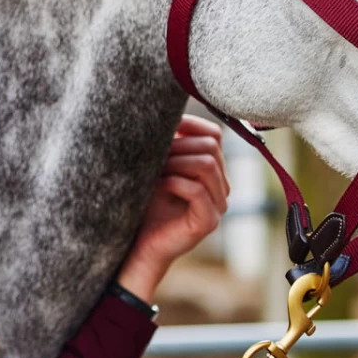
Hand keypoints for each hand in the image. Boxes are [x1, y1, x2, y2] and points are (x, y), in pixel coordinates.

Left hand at [116, 115, 228, 302]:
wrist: (136, 246)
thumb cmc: (143, 206)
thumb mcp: (155, 168)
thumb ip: (166, 145)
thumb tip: (163, 112)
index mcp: (211, 171)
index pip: (213, 135)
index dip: (189, 125)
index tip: (162, 128)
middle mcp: (220, 186)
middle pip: (210, 147)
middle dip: (178, 146)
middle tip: (152, 155)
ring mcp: (217, 205)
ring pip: (206, 165)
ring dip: (175, 162)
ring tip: (154, 170)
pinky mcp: (208, 222)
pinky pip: (197, 190)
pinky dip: (174, 182)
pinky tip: (158, 186)